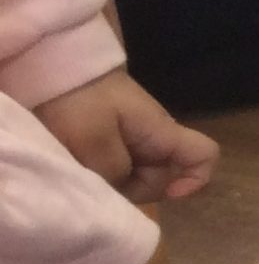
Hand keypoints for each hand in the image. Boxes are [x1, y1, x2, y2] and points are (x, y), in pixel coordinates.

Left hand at [30, 69, 219, 203]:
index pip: (204, 155)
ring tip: (81, 169)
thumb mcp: (93, 139)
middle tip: (97, 179)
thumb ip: (114, 170)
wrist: (49, 68)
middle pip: (162, 177)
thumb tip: (120, 186)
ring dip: (111, 182)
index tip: (170, 195)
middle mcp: (152, 139)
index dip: (197, 180)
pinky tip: (79, 166)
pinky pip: (115, 167)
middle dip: (134, 189)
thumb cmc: (77, 98)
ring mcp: (130, 139)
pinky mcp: (108, 140)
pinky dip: (99, 174)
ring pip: (134, 175)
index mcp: (160, 133)